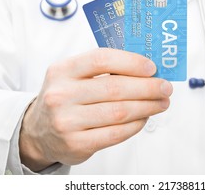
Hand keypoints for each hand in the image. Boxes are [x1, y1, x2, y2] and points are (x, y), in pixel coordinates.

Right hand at [19, 48, 172, 171]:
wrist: (39, 131)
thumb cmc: (65, 98)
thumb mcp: (73, 76)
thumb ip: (103, 69)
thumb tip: (146, 69)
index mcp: (62, 70)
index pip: (101, 59)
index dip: (131, 62)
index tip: (151, 68)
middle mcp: (61, 94)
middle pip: (115, 88)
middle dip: (148, 87)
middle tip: (165, 88)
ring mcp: (67, 121)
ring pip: (119, 112)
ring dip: (147, 107)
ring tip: (161, 103)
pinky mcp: (76, 144)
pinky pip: (116, 133)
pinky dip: (136, 125)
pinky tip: (144, 118)